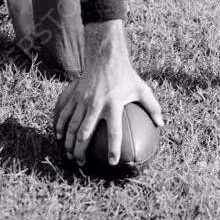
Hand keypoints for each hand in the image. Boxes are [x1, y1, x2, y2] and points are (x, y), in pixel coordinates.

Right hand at [52, 21, 163, 165]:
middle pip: (84, 133)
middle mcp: (95, 104)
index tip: (112, 163)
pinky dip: (59, 125)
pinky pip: (62, 112)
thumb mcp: (142, 90)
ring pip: (70, 125)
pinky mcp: (73, 94)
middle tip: (81, 163)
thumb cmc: (126, 75)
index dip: (113, 149)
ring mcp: (82, 99)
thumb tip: (161, 124)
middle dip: (80, 151)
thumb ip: (153, 107)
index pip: (114, 132)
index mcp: (113, 105)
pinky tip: (58, 135)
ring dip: (68, 142)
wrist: (106, 57)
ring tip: (69, 155)